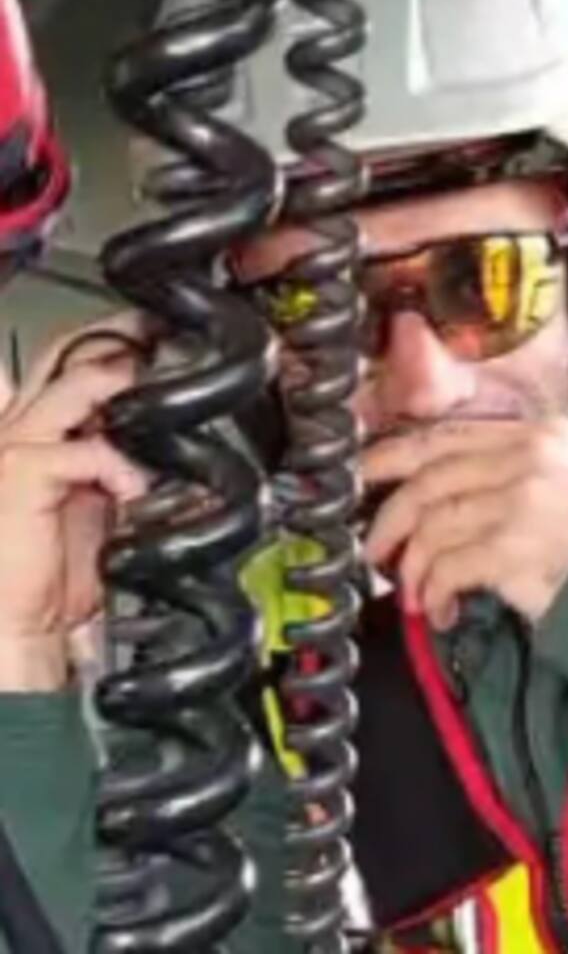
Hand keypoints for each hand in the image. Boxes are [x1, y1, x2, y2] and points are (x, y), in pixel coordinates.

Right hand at [0, 315, 148, 689]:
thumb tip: (158, 428)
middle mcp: (16, 426)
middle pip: (65, 356)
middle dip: (119, 345)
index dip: (115, 344)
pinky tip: (132, 490)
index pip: (69, 361)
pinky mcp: (19, 471)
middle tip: (161, 348)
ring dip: (124, 395)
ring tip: (153, 416)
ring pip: (74, 386)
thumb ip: (117, 454)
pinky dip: (118, 464)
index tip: (158, 338)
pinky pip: (82, 448)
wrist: (20, 622)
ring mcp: (12, 444)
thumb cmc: (54, 570)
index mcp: (34, 429)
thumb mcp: (98, 497)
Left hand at [363, 418, 567, 628]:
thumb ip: (508, 466)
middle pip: (430, 479)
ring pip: (433, 525)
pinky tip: (440, 610)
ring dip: (412, 567)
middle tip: (373, 550)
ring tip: (414, 593)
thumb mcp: (563, 477)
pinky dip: (433, 593)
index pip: (448, 437)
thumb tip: (428, 485)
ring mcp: (521, 499)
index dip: (394, 455)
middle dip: (390, 519)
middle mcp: (528, 457)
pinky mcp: (513, 545)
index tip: (361, 474)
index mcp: (538, 434)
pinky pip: (447, 566)